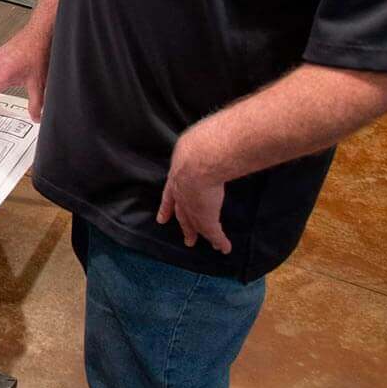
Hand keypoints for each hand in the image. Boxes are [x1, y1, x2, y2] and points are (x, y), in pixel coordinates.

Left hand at [158, 127, 231, 253]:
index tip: (162, 218)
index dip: (167, 207)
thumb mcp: (193, 149)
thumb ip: (199, 149)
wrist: (198, 161)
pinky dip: (219, 242)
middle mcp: (182, 198)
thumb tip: (209, 139)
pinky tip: (224, 249)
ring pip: (196, 226)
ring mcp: (192, 209)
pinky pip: (214, 234)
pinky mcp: (206, 220)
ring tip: (203, 244)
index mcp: (176, 180)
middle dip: (184, 226)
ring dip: (200, 235)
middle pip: (181, 215)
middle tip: (186, 238)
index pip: (170, 197)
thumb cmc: (196, 149)